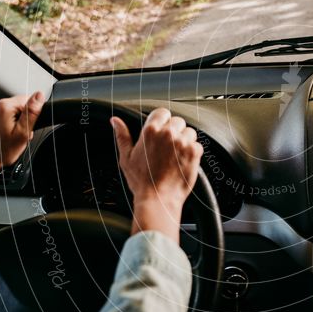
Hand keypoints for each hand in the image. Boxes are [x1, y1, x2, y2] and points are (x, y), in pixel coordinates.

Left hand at [0, 92, 45, 173]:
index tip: (22, 127)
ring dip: (3, 122)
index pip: (25, 99)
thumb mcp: (22, 134)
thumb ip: (31, 113)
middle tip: (13, 135)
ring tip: (1, 137)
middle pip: (12, 106)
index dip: (28, 114)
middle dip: (15, 119)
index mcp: (4, 107)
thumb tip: (39, 95)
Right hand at [111, 108, 202, 241]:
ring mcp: (182, 142)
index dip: (162, 122)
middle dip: (174, 132)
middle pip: (177, 121)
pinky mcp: (194, 152)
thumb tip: (115, 121)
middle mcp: (168, 133)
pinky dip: (192, 153)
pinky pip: (197, 145)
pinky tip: (182, 163)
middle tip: (167, 149)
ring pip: (189, 132)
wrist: (158, 199)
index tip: (161, 132)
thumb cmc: (141, 182)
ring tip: (175, 157)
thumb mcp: (126, 157)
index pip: (162, 112)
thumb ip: (122, 136)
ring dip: (185, 141)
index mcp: (150, 131)